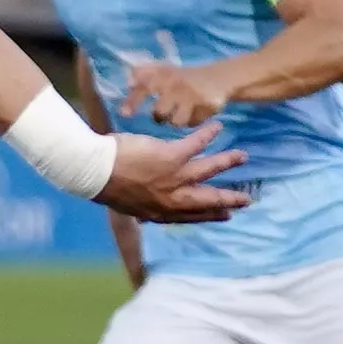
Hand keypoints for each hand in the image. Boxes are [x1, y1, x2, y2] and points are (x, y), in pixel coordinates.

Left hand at [101, 123, 248, 224]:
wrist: (95, 172)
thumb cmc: (106, 186)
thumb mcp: (127, 206)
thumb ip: (143, 208)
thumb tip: (145, 216)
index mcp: (159, 212)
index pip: (190, 216)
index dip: (209, 216)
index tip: (225, 216)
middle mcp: (171, 199)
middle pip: (207, 200)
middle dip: (228, 200)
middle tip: (247, 200)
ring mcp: (173, 178)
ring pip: (208, 171)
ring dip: (227, 162)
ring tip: (242, 156)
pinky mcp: (171, 158)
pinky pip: (195, 145)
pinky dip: (207, 135)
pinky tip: (217, 127)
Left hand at [118, 60, 226, 128]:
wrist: (218, 77)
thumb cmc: (182, 78)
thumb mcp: (162, 70)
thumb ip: (142, 74)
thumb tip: (128, 83)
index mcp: (164, 74)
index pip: (144, 87)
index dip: (132, 101)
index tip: (125, 114)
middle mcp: (177, 84)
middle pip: (158, 112)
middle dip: (159, 116)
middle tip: (165, 112)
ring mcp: (193, 95)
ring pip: (175, 122)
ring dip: (176, 121)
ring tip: (180, 113)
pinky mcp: (208, 105)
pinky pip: (192, 123)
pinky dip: (192, 121)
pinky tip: (194, 113)